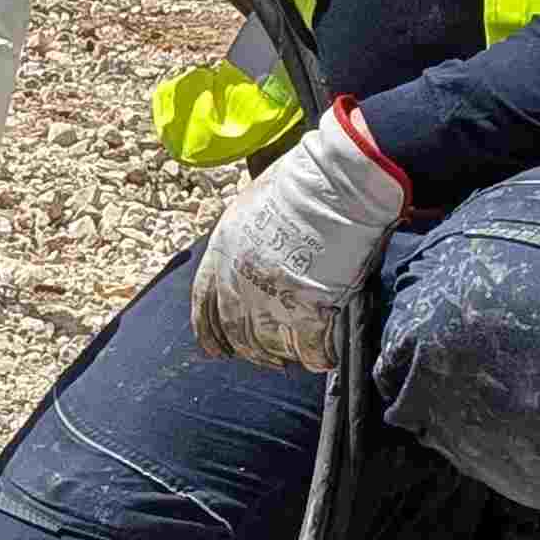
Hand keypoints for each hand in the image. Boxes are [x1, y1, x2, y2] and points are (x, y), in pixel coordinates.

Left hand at [190, 97, 407, 372]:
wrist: (336, 184)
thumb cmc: (301, 180)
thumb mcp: (253, 201)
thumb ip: (247, 233)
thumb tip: (256, 244)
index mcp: (222, 250)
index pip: (204, 303)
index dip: (209, 330)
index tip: (216, 349)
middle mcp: (239, 280)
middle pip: (237, 332)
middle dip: (250, 350)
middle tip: (267, 359)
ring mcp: (271, 299)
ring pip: (270, 347)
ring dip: (283, 357)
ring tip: (297, 358)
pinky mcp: (308, 311)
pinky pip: (310, 350)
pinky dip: (318, 358)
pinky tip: (326, 357)